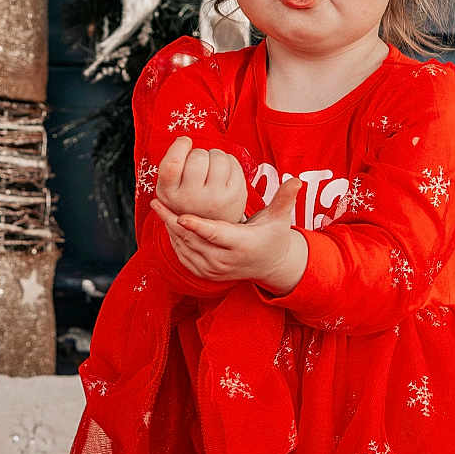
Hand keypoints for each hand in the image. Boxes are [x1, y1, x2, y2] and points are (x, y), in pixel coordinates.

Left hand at [149, 176, 307, 292]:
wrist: (270, 265)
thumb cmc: (273, 235)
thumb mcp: (280, 218)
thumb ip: (284, 198)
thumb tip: (296, 179)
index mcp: (242, 244)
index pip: (217, 235)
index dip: (199, 226)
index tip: (182, 215)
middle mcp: (226, 260)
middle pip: (195, 241)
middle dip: (174, 221)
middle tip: (158, 202)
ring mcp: (215, 270)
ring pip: (186, 249)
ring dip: (169, 229)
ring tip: (158, 207)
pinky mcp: (206, 273)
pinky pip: (185, 257)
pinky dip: (173, 240)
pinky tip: (165, 223)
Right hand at [154, 135, 247, 223]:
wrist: (209, 228)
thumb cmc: (187, 199)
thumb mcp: (168, 188)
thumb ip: (169, 165)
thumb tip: (185, 140)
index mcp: (170, 194)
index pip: (172, 164)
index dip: (180, 146)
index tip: (185, 142)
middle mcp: (193, 199)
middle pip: (198, 157)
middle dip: (199, 153)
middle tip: (197, 163)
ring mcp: (216, 198)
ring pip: (218, 156)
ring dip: (214, 155)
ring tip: (210, 167)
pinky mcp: (236, 194)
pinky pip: (232, 161)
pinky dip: (227, 160)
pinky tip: (222, 172)